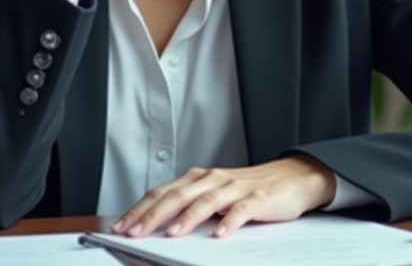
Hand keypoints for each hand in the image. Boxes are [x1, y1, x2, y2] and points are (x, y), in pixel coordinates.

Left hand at [111, 155, 337, 238]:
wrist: (292, 177)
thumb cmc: (249, 190)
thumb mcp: (215, 195)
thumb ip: (190, 206)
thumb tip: (156, 226)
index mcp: (198, 179)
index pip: (162, 193)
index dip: (139, 209)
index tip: (120, 226)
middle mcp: (213, 179)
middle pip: (177, 196)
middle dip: (152, 215)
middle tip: (134, 233)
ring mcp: (235, 188)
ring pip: (206, 201)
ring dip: (187, 218)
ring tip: (172, 235)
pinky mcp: (258, 199)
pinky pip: (241, 210)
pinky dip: (229, 222)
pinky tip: (220, 234)